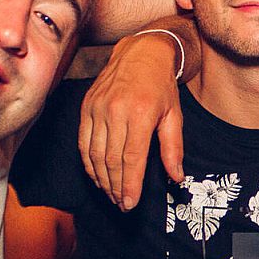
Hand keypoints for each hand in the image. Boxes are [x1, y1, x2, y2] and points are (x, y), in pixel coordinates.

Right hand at [79, 32, 182, 210]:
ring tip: (112, 194)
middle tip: (122, 204)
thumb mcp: (174, 115)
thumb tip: (176, 177)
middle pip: (111, 160)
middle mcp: (115, 111)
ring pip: (94, 154)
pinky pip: (83, 142)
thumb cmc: (160, 86)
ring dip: (102, 179)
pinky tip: (97, 176)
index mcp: (140, 113)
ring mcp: (97, 108)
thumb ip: (173, 148)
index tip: (130, 204)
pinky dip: (88, 163)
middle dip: (116, 187)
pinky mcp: (86, 107)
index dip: (130, 185)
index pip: (132, 158)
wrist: (140, 53)